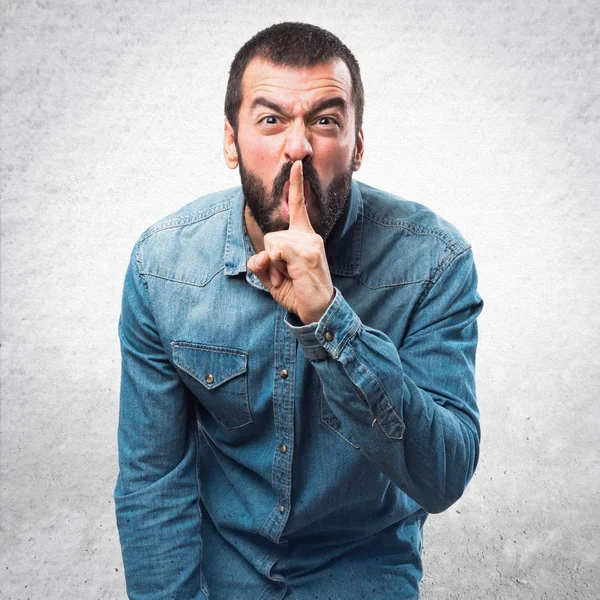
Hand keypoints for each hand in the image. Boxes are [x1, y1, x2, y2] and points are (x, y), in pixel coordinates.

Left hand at [247, 161, 334, 323]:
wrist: (318, 310)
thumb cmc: (297, 292)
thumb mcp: (272, 277)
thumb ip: (260, 264)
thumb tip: (258, 256)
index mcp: (304, 237)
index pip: (299, 207)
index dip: (296, 186)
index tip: (296, 165)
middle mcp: (309, 236)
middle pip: (271, 235)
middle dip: (270, 259)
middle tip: (286, 275)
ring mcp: (310, 243)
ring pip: (272, 243)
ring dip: (273, 265)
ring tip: (289, 277)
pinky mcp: (307, 253)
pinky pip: (276, 250)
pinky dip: (276, 266)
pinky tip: (290, 276)